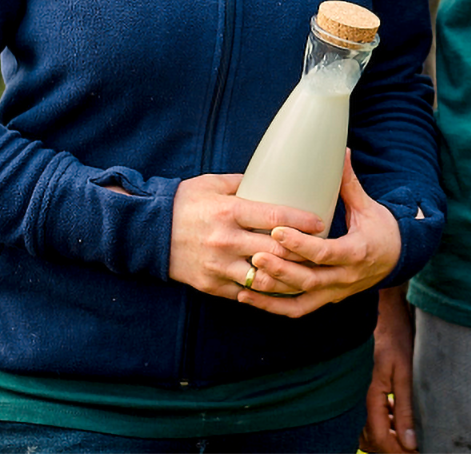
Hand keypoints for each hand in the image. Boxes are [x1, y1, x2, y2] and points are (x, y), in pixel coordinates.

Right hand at [168, 173, 326, 298]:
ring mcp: (219, 266)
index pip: (275, 216)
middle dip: (303, 252)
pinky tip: (283, 289)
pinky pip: (246, 293)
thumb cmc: (184, 203)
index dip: (302, 220)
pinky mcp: (212, 285)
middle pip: (276, 250)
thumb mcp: (212, 184)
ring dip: (288, 277)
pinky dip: (266, 292)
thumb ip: (244, 183)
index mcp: (229, 212)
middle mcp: (226, 240)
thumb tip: (273, 178)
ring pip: (264, 277)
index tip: (321, 222)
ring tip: (308, 273)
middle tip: (322, 250)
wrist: (147, 232)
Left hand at [238, 152, 401, 318]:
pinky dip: (272, 307)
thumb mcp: (368, 207)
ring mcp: (335, 293)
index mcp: (357, 252)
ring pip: (300, 300)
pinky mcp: (326, 300)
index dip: (301, 244)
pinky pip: (297, 309)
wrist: (396, 259)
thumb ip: (350, 184)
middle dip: (281, 269)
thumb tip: (343, 152)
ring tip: (245, 280)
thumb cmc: (381, 229)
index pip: (325, 253)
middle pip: (310, 279)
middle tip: (255, 255)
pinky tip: (248, 297)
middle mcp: (345, 277)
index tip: (277, 230)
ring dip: (271, 292)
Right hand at [360, 285, 417, 451]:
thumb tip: (410, 442)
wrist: (383, 312)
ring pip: (369, 432)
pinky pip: (370, 418)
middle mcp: (358, 399)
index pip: (380, 439)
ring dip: (388, 437)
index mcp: (368, 397)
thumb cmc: (395, 337)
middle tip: (415, 447)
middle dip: (393, 448)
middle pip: (372, 440)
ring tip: (410, 434)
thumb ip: (406, 409)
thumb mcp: (406, 372)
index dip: (398, 451)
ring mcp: (358, 394)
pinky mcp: (363, 389)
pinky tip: (400, 419)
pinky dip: (385, 424)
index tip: (417, 452)